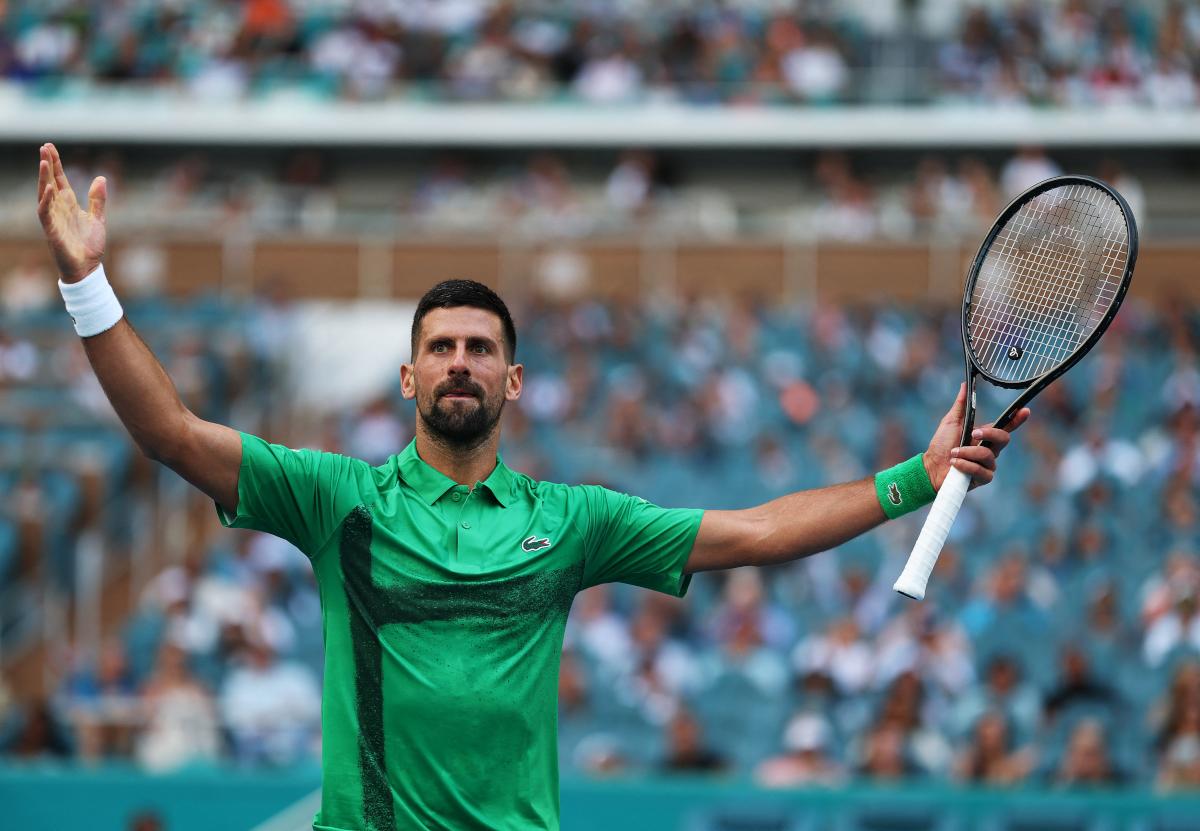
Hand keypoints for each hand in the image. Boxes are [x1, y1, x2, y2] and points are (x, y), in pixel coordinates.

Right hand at [36, 142, 106, 282]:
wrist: (88, 268)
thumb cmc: (89, 245)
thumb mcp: (97, 218)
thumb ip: (97, 199)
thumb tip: (101, 178)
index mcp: (68, 204)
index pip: (59, 179)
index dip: (56, 164)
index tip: (50, 147)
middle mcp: (58, 208)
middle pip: (50, 182)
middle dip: (47, 165)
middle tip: (44, 146)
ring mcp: (53, 219)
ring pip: (45, 194)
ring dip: (44, 178)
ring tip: (43, 161)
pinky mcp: (52, 230)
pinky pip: (45, 213)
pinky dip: (47, 200)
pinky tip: (50, 188)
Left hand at [923, 382, 1029, 489]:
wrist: (931, 466)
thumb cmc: (941, 445)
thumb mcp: (951, 422)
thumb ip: (960, 405)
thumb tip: (964, 385)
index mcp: (985, 435)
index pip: (1005, 426)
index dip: (1017, 419)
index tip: (1025, 410)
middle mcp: (990, 449)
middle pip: (1003, 439)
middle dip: (988, 434)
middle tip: (972, 434)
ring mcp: (988, 465)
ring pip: (988, 455)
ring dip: (967, 452)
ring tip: (953, 453)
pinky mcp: (982, 478)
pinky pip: (981, 471)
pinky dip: (966, 465)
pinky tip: (955, 464)